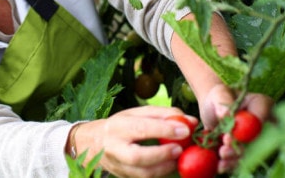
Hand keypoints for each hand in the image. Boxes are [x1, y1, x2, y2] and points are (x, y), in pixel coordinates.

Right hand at [71, 105, 196, 177]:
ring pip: (142, 173)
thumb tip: (191, 121)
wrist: (93, 143)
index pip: (141, 128)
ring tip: (178, 157)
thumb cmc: (121, 125)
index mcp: (118, 126)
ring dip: (164, 167)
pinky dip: (160, 173)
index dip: (164, 129)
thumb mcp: (137, 113)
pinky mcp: (124, 177)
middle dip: (162, 154)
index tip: (185, 129)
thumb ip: (164, 114)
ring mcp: (118, 166)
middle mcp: (115, 147)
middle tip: (179, 148)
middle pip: (138, 156)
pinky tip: (170, 164)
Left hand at [199, 84, 273, 172]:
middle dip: (241, 149)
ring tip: (221, 159)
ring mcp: (257, 138)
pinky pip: (241, 159)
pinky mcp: (247, 149)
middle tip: (224, 151)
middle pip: (258, 141)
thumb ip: (223, 103)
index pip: (261, 119)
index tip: (228, 137)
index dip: (246, 132)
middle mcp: (264, 124)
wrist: (212, 108)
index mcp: (262, 105)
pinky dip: (231, 164)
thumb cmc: (218, 96)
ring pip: (250, 153)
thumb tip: (225, 115)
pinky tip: (221, 166)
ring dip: (235, 159)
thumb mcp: (219, 94)